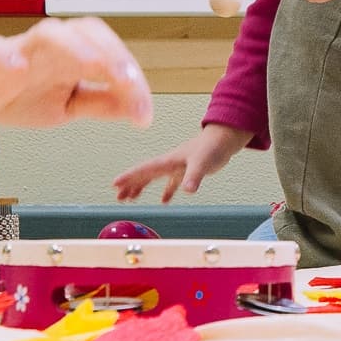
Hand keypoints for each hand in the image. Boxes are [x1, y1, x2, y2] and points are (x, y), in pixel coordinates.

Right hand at [0, 18, 153, 129]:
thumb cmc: (17, 93)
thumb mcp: (67, 105)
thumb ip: (101, 104)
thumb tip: (140, 110)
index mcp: (72, 57)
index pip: (109, 52)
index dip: (131, 76)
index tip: (143, 113)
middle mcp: (51, 49)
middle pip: (87, 31)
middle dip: (111, 54)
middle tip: (126, 81)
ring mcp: (18, 52)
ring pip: (47, 33)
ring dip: (72, 45)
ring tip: (89, 65)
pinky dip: (5, 57)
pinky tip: (16, 68)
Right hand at [112, 124, 253, 203]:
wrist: (225, 139)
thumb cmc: (212, 147)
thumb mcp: (202, 163)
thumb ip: (193, 177)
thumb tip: (187, 190)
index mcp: (169, 160)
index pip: (144, 169)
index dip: (130, 176)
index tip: (115, 183)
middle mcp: (170, 163)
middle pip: (145, 174)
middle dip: (130, 184)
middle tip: (118, 197)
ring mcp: (178, 166)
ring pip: (155, 178)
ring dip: (142, 187)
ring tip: (131, 199)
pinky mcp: (187, 170)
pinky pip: (171, 182)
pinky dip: (166, 191)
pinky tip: (164, 201)